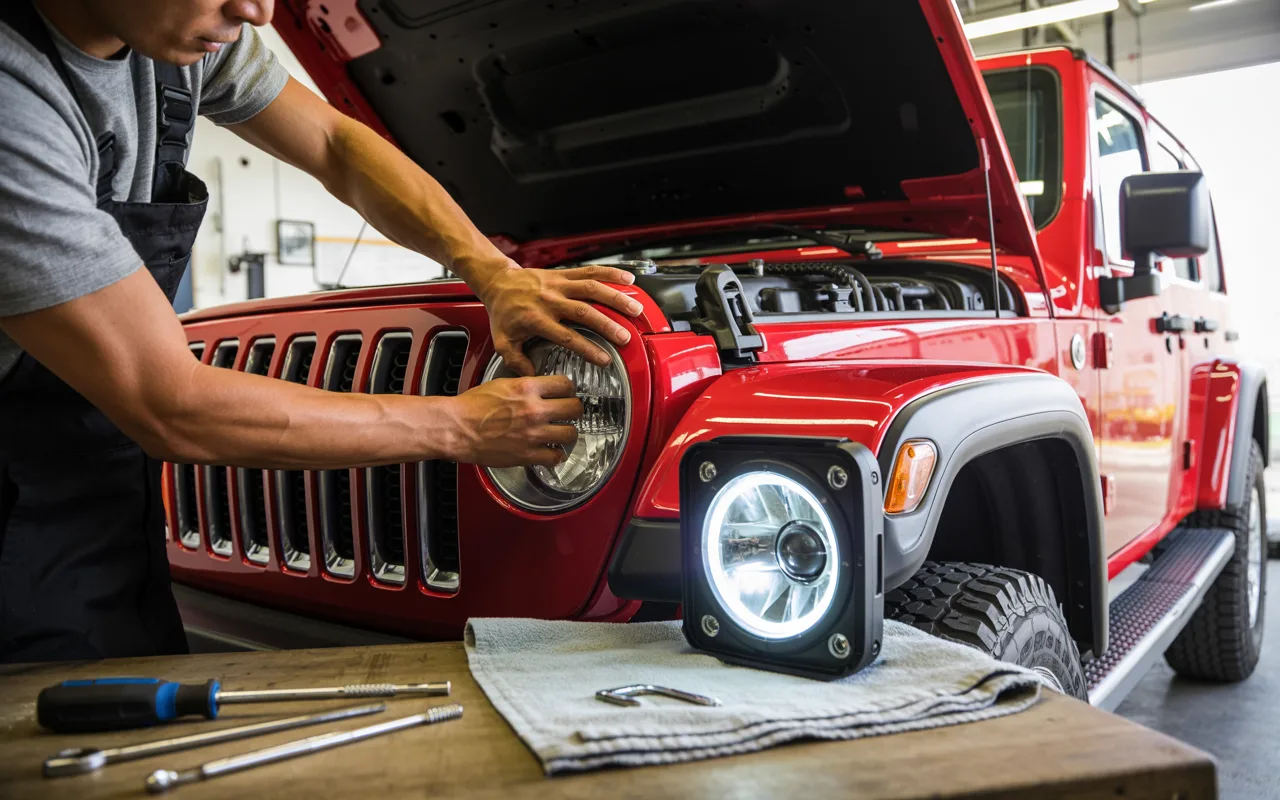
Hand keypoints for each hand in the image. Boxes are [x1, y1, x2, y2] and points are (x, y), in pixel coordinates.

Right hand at [441, 375, 582, 466]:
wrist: (456, 428)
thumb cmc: (471, 406)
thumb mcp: (501, 384)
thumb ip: (525, 386)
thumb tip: (540, 389)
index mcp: (527, 388)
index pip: (565, 385)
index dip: (568, 389)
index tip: (567, 394)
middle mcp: (534, 410)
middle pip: (574, 408)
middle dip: (574, 410)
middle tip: (569, 413)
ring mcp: (533, 434)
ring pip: (570, 434)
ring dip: (567, 433)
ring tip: (561, 433)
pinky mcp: (527, 454)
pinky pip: (555, 457)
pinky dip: (555, 456)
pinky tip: (551, 452)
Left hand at [477, 264, 644, 375]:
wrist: (498, 282)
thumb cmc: (503, 313)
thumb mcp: (503, 342)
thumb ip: (518, 362)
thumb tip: (535, 377)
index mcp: (536, 319)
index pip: (566, 336)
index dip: (587, 348)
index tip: (604, 359)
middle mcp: (549, 300)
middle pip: (583, 312)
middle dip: (607, 324)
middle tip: (625, 337)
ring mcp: (558, 284)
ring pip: (591, 288)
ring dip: (615, 298)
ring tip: (635, 309)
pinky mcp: (563, 274)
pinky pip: (589, 271)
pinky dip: (610, 273)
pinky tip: (628, 281)